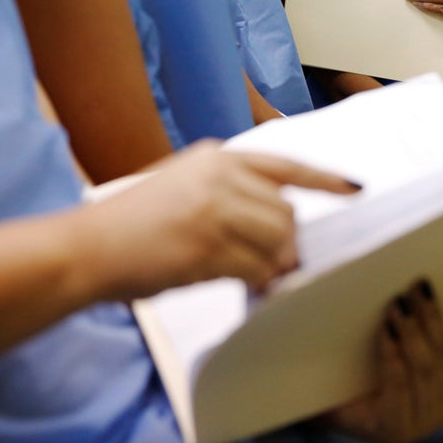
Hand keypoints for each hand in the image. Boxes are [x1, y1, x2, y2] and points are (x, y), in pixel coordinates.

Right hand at [82, 141, 359, 298]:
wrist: (87, 247)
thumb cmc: (132, 224)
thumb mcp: (183, 187)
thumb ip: (229, 196)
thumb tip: (278, 232)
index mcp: (216, 156)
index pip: (284, 165)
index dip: (324, 180)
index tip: (355, 189)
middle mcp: (219, 177)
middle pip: (286, 212)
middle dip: (288, 242)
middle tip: (277, 265)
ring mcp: (214, 211)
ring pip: (277, 241)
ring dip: (275, 265)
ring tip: (258, 276)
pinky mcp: (207, 248)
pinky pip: (256, 269)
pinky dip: (258, 282)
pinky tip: (246, 286)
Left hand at [321, 283, 442, 442]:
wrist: (332, 409)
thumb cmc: (368, 373)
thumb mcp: (400, 349)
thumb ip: (416, 325)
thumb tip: (420, 283)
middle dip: (433, 317)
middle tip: (417, 286)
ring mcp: (421, 423)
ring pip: (425, 370)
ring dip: (412, 332)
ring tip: (396, 304)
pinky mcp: (393, 428)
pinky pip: (398, 388)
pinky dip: (393, 357)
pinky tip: (385, 333)